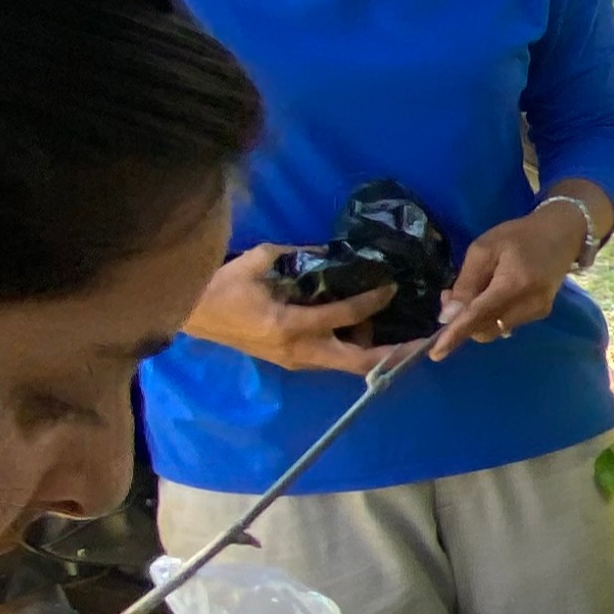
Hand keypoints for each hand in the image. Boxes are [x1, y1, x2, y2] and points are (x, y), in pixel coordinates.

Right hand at [184, 244, 398, 375]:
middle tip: (422, 343)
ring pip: (347, 364)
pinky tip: (364, 329)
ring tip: (398, 331)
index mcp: (290, 325)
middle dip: (393, 355)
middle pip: (358, 361)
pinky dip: (352, 348)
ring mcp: (296, 362)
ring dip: (373, 350)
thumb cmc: (221, 287)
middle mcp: (299, 351)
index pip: (345, 316)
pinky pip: (332, 360)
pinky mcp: (293, 363)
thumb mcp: (258, 261)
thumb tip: (332, 249)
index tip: (392, 288)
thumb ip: (296, 254)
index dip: (373, 302)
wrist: (190, 315)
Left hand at [431, 203, 590, 358]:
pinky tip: (490, 295)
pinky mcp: (541, 312)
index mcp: (514, 283)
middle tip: (449, 296)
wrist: (562, 233)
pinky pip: (506, 323)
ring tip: (472, 290)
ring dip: (476, 318)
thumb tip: (449, 316)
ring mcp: (538, 311)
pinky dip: (491, 315)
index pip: (478, 315)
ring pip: (494, 329)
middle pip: (485, 329)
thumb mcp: (484, 249)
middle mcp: (530, 304)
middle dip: (462, 322)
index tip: (436, 353)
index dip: (455, 334)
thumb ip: (466, 283)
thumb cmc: (519, 236)